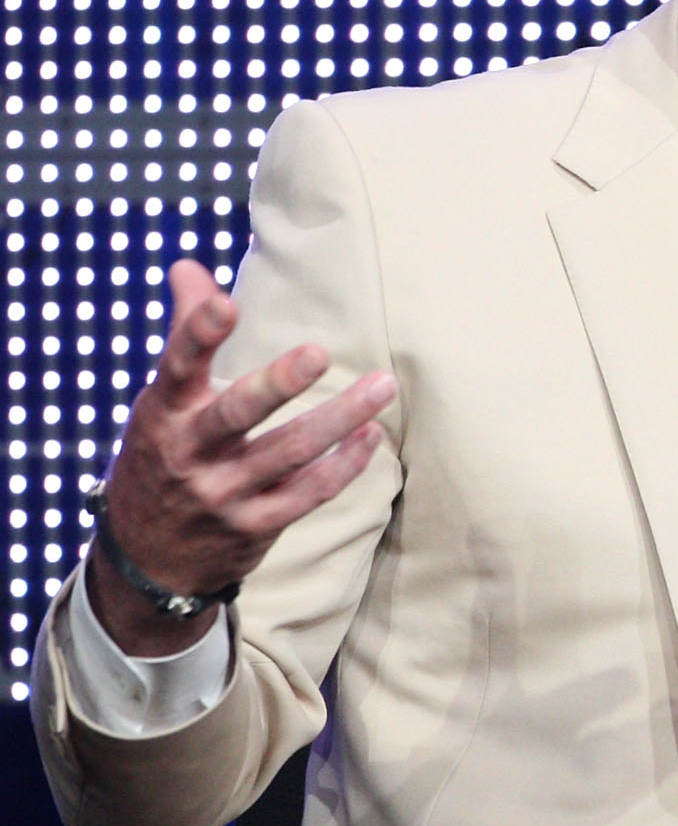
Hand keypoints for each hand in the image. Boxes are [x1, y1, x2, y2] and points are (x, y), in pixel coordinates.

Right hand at [85, 260, 396, 656]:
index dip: (196, 335)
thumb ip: (183, 333)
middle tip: (318, 352)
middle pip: (235, 415)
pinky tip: (370, 434)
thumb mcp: (161, 403)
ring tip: (381, 386)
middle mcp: (188, 454)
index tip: (226, 302)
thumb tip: (188, 266)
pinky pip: (308, 492)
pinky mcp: (255, 526)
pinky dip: (344, 464)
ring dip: (340, 418)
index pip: (175, 367)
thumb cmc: (164, 458)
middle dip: (276, 384)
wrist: (147, 559)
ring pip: (288, 454)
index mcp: (162, 415)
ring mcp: (222, 494)